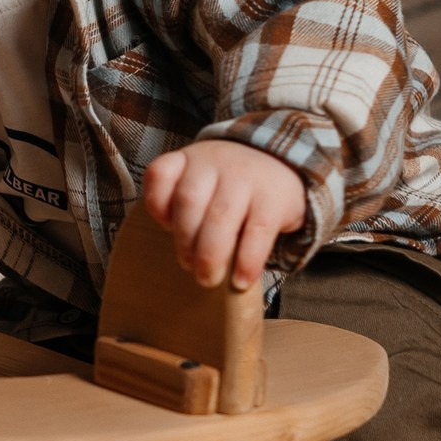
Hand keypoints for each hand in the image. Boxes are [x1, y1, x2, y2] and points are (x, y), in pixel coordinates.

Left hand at [141, 139, 305, 291]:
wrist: (282, 164)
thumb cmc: (229, 185)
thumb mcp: (201, 181)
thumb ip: (179, 204)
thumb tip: (180, 251)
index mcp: (189, 159)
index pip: (160, 174)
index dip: (157, 206)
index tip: (166, 228)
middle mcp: (215, 162)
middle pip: (188, 201)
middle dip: (184, 240)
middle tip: (189, 267)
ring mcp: (245, 178)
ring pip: (220, 217)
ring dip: (210, 255)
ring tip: (208, 278)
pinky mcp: (273, 199)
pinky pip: (257, 232)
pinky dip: (247, 261)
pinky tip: (241, 280)